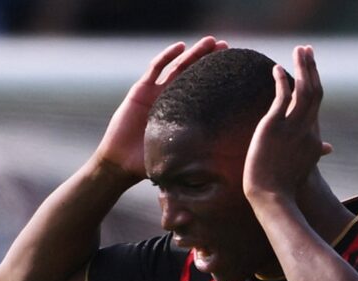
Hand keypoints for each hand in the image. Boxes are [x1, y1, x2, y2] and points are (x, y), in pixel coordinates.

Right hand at [94, 36, 227, 179]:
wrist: (121, 162)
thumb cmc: (150, 163)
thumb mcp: (181, 156)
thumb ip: (198, 153)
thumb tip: (228, 163)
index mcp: (183, 113)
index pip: (204, 90)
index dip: (217, 78)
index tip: (235, 68)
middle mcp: (171, 99)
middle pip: (193, 73)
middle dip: (209, 58)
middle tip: (226, 46)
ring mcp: (156, 92)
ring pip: (178, 66)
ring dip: (194, 52)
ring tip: (210, 41)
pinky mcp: (141, 90)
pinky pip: (155, 68)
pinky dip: (167, 56)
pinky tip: (180, 46)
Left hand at [243, 45, 332, 201]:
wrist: (272, 196)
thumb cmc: (283, 187)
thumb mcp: (302, 168)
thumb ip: (313, 154)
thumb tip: (327, 149)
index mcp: (313, 138)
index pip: (316, 104)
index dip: (314, 83)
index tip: (309, 69)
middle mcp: (308, 129)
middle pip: (315, 91)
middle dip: (312, 68)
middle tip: (307, 50)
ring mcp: (292, 127)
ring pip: (304, 90)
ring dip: (302, 67)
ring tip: (298, 50)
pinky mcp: (274, 125)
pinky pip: (281, 96)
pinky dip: (281, 80)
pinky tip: (276, 69)